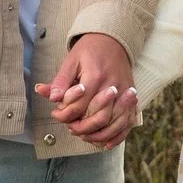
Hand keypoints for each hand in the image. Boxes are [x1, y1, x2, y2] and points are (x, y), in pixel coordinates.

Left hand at [36, 32, 140, 147]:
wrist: (113, 39)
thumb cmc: (89, 50)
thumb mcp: (70, 61)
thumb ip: (60, 81)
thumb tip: (51, 97)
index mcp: (95, 76)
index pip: (80, 104)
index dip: (66, 114)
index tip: (56, 114)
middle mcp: (112, 86)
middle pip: (100, 117)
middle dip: (83, 129)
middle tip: (71, 129)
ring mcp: (125, 93)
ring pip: (115, 123)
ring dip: (99, 135)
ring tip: (84, 136)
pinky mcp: (131, 98)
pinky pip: (128, 121)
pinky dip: (118, 135)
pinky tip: (106, 142)